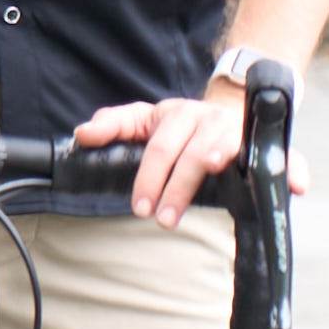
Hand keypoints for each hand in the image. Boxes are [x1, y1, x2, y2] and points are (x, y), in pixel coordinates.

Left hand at [70, 80, 249, 226]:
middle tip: (145, 214)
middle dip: (155, 184)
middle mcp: (194, 115)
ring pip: (199, 154)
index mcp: (168, 112)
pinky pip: (238, 153)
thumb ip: (113, 126)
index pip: (136, 127)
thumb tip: (82, 134)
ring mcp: (222, 126)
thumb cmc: (183, 127)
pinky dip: (229, 163)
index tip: (134, 200)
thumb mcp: (146, 121)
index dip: (134, 166)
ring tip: (169, 217)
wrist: (235, 115)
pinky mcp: (246, 140)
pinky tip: (222, 175)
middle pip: (166, 148)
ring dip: (183, 187)